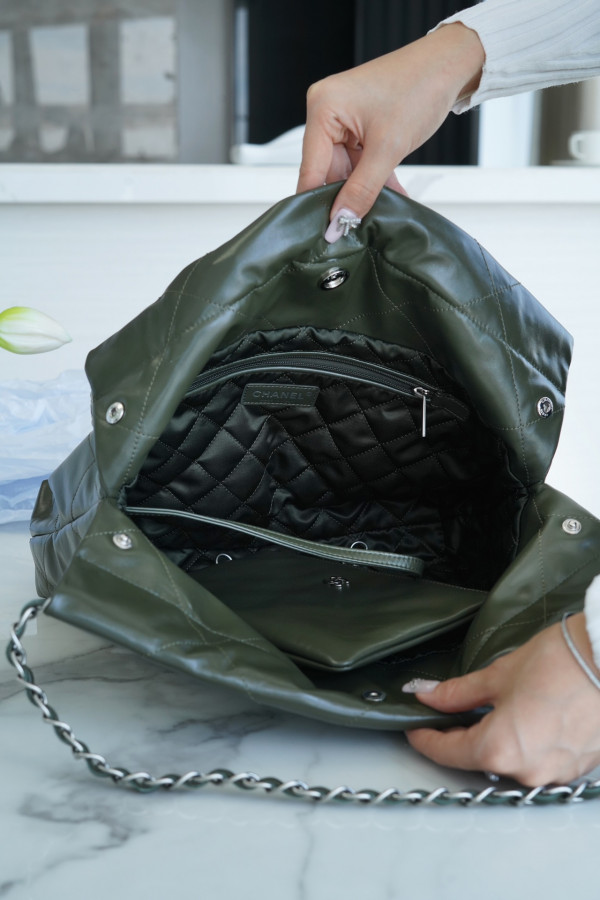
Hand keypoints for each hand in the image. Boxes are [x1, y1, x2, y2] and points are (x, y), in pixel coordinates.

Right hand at [296, 24, 484, 225]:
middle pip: (327, 171)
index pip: (311, 169)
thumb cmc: (420, 86)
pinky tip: (388, 197)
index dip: (319, 203)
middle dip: (344, 198)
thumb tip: (341, 220)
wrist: (449, 65)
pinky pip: (360, 162)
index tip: (326, 233)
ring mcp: (343, 120)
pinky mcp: (359, 126)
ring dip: (363, 191)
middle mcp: (327, 112)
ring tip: (377, 212)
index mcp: (322, 108)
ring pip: (345, 170)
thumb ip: (362, 189)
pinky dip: (373, 180)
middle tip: (355, 227)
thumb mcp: (388, 147)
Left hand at [404, 614, 599, 786]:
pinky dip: (524, 744)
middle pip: (478, 760)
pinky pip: (537, 761)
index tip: (415, 728)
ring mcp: (554, 773)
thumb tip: (429, 695)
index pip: (448, 753)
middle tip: (447, 714)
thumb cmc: (563, 664)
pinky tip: (524, 719)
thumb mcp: (498, 674)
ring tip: (491, 711)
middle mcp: (527, 771)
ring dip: (495, 740)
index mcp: (501, 750)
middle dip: (460, 737)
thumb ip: (458, 693)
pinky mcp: (574, 767)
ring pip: (509, 762)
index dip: (425, 739)